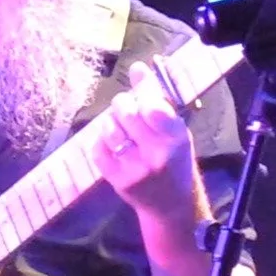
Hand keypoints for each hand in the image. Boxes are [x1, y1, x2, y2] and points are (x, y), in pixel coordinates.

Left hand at [94, 61, 204, 225]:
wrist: (171, 206)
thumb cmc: (175, 161)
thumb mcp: (177, 132)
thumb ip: (159, 102)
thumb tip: (137, 68)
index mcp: (176, 139)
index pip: (152, 106)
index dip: (142, 88)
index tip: (138, 76)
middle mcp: (156, 155)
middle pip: (126, 113)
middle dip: (123, 103)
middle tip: (127, 107)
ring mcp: (134, 169)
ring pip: (109, 129)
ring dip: (111, 121)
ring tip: (120, 126)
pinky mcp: (117, 181)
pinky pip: (98, 149)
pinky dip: (102, 141)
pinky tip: (113, 143)